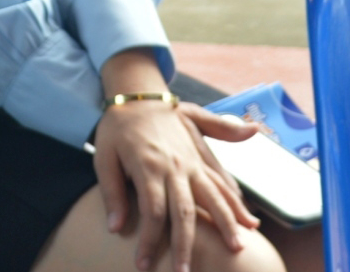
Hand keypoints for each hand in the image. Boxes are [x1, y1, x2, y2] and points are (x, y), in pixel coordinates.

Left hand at [93, 99, 259, 271]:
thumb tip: (115, 228)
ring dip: (226, 221)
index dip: (150, 241)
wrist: (138, 94)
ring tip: (238, 247)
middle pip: (185, 210)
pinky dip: (234, 198)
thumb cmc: (118, 127)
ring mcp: (192, 160)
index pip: (153, 212)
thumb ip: (112, 191)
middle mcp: (175, 166)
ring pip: (213, 194)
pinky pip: (221, 178)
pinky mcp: (201, 155)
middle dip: (187, 245)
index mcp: (148, 166)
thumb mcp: (104, 155)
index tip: (144, 266)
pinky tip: (245, 217)